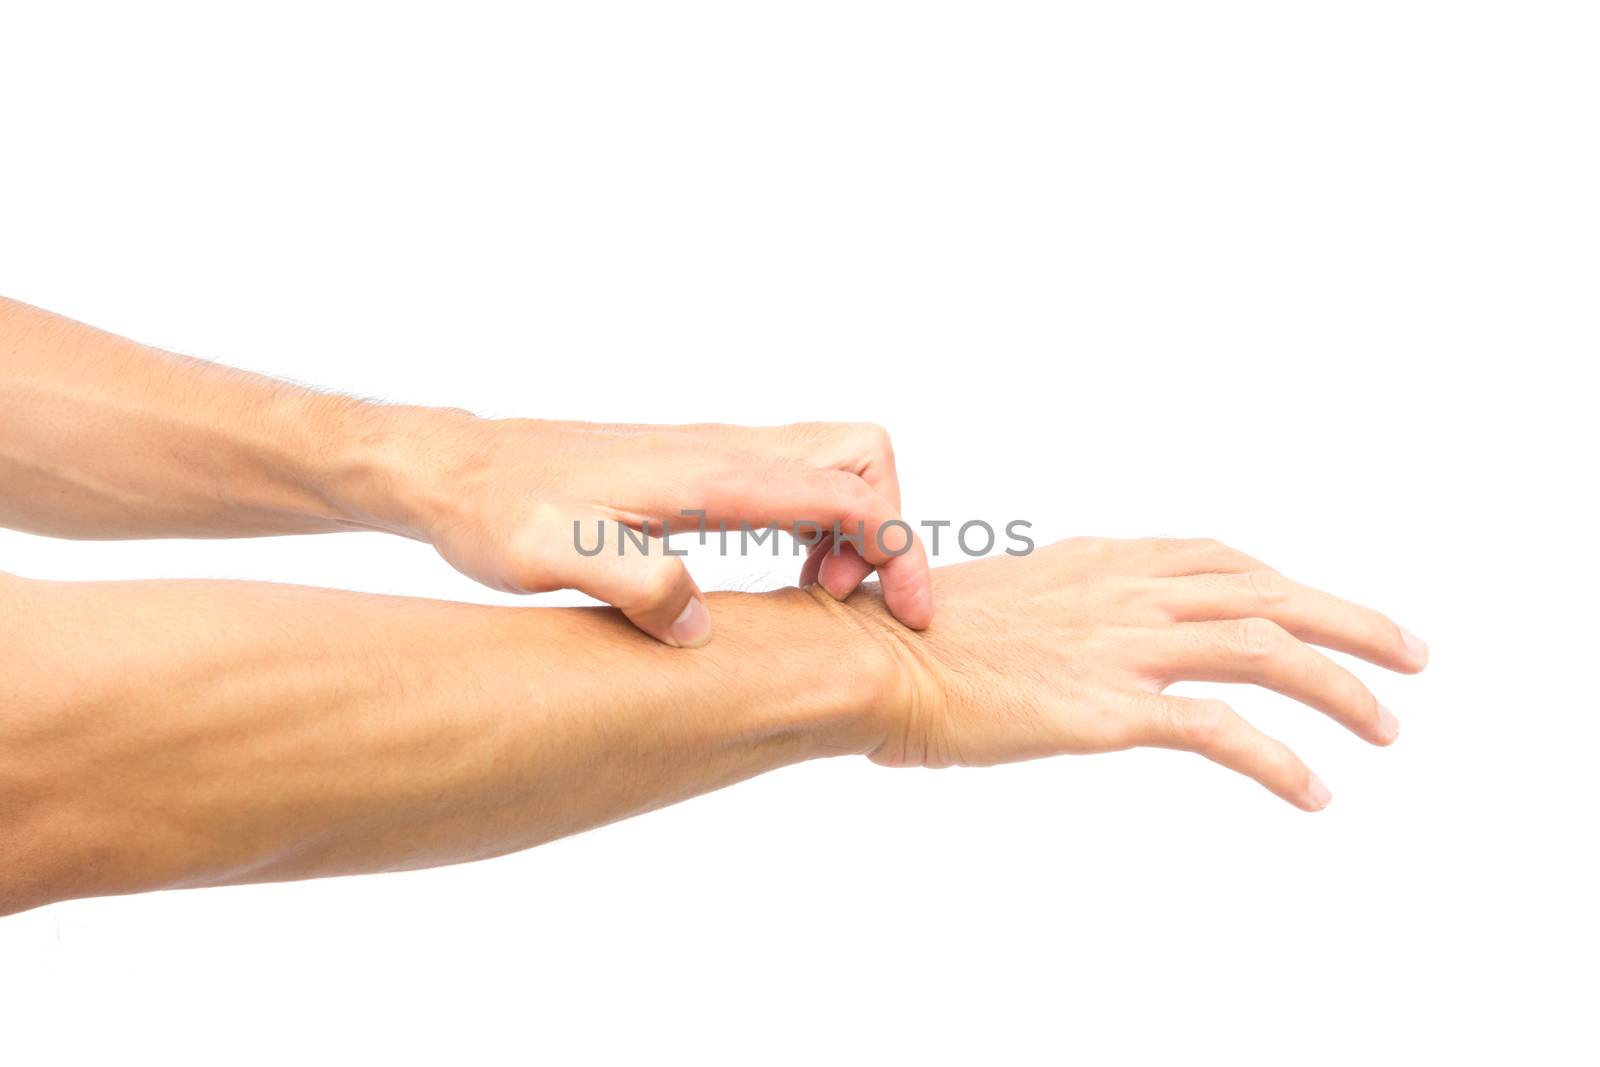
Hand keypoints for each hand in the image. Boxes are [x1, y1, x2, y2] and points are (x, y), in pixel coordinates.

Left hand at [377, 415, 931, 646]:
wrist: (457, 469)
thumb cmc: (499, 512)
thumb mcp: (552, 557)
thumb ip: (634, 584)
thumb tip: (701, 626)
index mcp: (712, 474)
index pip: (847, 490)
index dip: (897, 548)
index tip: (908, 614)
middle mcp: (725, 451)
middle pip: (860, 456)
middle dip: (884, 527)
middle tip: (842, 598)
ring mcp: (715, 453)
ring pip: (831, 464)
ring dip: (850, 528)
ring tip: (814, 593)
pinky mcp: (699, 468)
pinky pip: (793, 479)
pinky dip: (815, 522)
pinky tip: (777, 573)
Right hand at [829, 537, 1427, 808]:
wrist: (866, 656)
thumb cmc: (908, 636)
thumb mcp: (997, 604)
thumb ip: (1050, 612)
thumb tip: (1061, 641)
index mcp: (1096, 562)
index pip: (1218, 560)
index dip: (1283, 583)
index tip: (1321, 607)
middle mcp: (1121, 591)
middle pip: (1266, 591)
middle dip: (1349, 619)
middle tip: (1409, 652)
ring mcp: (1118, 644)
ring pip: (1265, 648)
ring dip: (1340, 685)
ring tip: (1385, 725)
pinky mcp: (1106, 706)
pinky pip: (1219, 729)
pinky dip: (1278, 759)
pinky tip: (1312, 790)